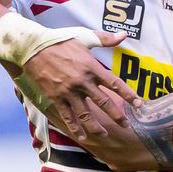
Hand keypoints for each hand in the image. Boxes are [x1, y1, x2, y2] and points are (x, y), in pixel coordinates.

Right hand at [23, 33, 142, 140]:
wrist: (33, 47)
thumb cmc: (61, 40)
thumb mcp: (85, 36)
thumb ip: (106, 39)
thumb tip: (124, 34)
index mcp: (92, 67)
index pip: (115, 83)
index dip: (128, 95)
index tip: (139, 104)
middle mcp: (83, 81)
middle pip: (104, 102)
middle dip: (117, 115)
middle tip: (126, 125)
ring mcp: (69, 92)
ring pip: (86, 114)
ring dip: (96, 127)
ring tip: (105, 134)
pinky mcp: (56, 98)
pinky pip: (68, 116)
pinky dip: (75, 128)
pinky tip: (82, 137)